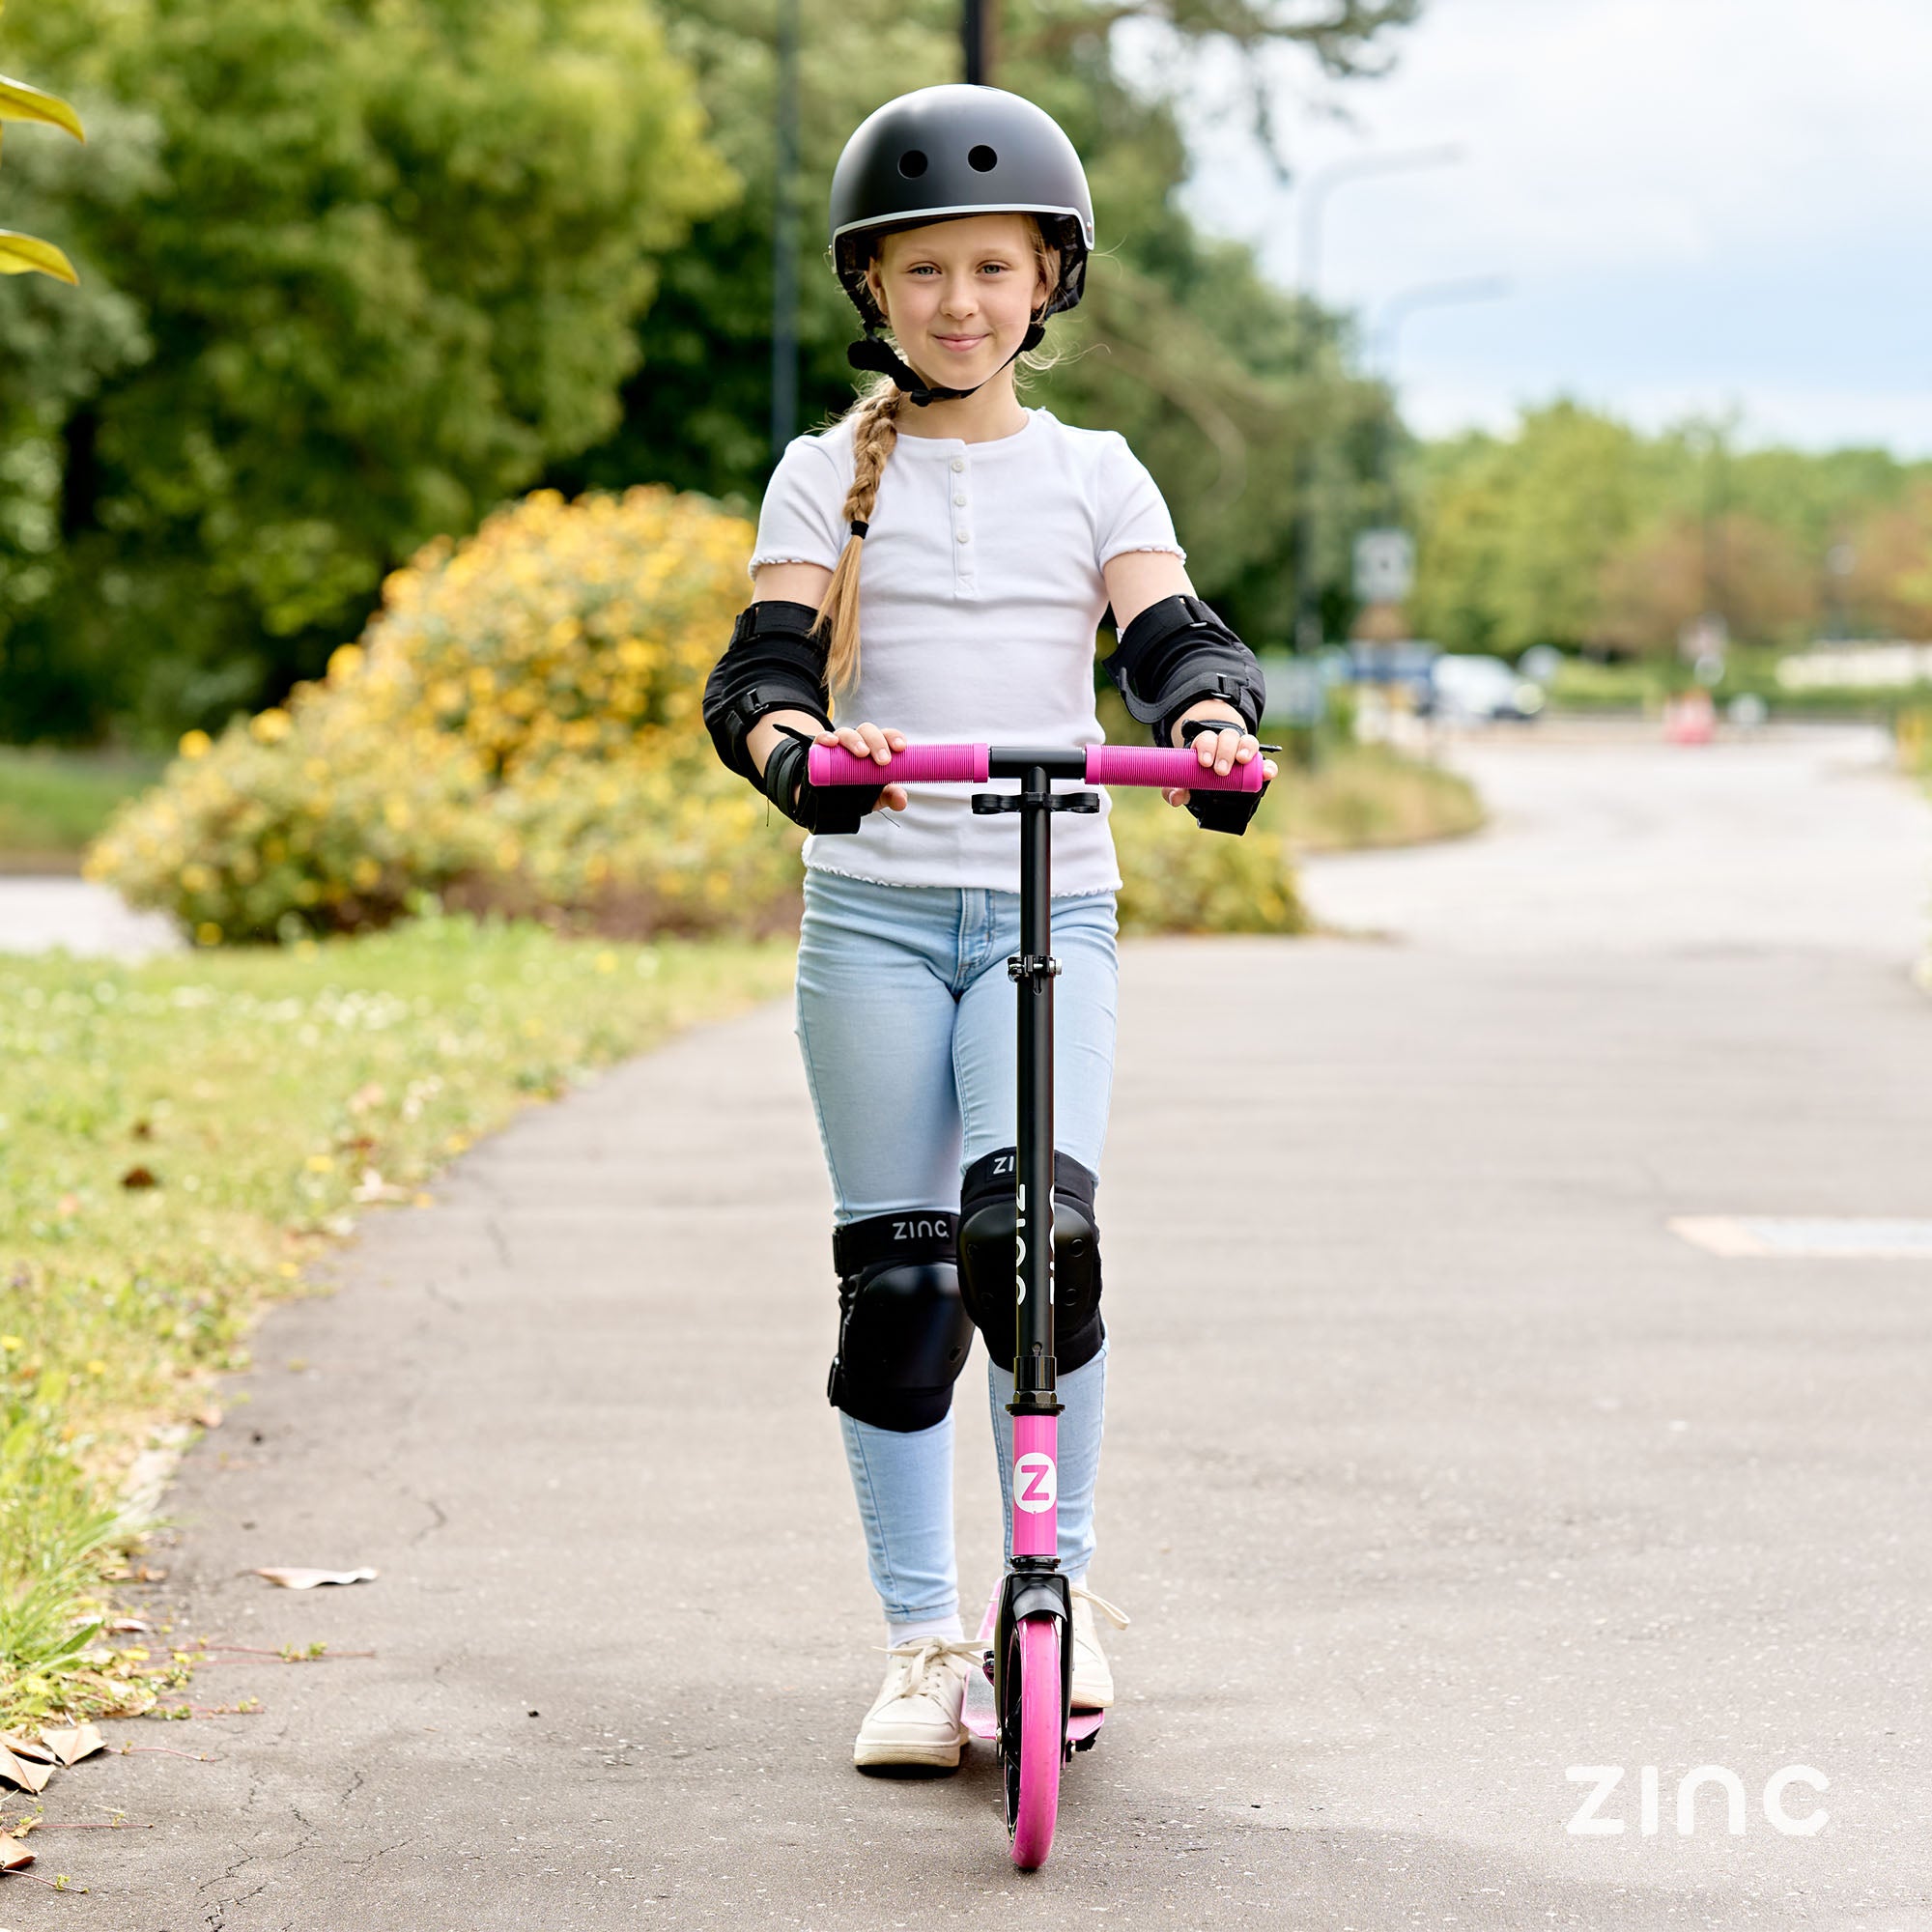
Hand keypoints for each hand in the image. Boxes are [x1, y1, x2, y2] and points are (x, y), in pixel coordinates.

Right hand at [816, 722, 907, 811]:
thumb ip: (890, 796)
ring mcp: (839, 744)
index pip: (886, 735)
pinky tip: (832, 742)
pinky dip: (826, 738)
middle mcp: (858, 741)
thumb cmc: (858, 789)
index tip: (901, 748)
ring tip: (862, 753)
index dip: (894, 737)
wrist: (829, 799)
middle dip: (877, 742)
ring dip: (855, 740)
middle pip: (868, 731)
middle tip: (883, 760)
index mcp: (875, 747)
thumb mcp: (876, 796)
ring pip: (846, 733)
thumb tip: (901, 800)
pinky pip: (821, 738)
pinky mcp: (820, 750)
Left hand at [1161, 719, 1276, 808]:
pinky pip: (1265, 763)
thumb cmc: (1199, 778)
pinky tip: (1267, 773)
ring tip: (1242, 761)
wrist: (1216, 779)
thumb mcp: (1186, 783)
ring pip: (1248, 741)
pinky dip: (1268, 767)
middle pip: (1227, 737)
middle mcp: (1226, 744)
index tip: (1204, 762)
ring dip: (1246, 749)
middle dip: (1224, 751)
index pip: (1206, 739)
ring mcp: (1244, 752)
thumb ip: (1176, 789)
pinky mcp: (1258, 765)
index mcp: (1207, 744)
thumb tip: (1175, 797)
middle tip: (1220, 771)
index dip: (1206, 747)